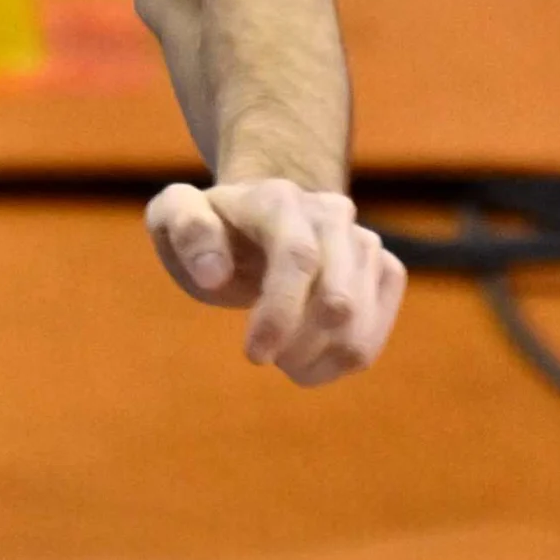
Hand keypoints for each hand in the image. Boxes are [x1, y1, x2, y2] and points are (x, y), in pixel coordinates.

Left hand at [145, 172, 405, 384]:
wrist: (259, 218)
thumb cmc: (212, 226)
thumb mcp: (174, 215)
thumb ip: (184, 229)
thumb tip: (214, 272)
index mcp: (278, 199)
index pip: (299, 257)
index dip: (281, 313)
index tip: (255, 356)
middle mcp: (331, 214)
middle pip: (337, 300)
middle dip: (297, 346)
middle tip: (263, 356)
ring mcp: (364, 242)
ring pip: (359, 326)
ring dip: (317, 360)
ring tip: (283, 357)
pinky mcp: (385, 271)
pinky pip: (375, 334)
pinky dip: (339, 360)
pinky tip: (308, 356)